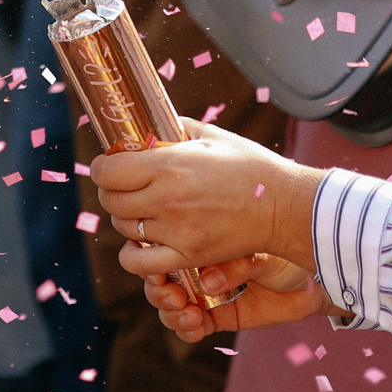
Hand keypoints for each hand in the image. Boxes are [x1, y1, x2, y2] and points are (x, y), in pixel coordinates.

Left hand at [91, 118, 326, 277]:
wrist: (287, 206)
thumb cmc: (251, 167)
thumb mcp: (211, 136)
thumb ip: (173, 129)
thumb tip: (145, 127)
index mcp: (167, 166)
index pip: (106, 171)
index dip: (104, 166)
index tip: (113, 164)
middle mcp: (166, 199)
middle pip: (110, 200)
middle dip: (113, 190)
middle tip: (129, 186)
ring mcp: (176, 231)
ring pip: (124, 227)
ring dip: (128, 218)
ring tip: (146, 210)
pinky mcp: (189, 256)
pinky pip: (140, 264)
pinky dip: (133, 256)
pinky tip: (142, 243)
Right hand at [129, 251, 329, 340]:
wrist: (314, 280)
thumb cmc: (286, 253)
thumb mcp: (260, 253)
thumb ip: (235, 266)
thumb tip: (208, 284)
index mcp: (197, 243)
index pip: (158, 251)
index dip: (149, 263)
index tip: (159, 273)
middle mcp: (194, 269)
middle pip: (156, 282)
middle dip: (158, 293)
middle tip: (176, 298)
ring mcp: (203, 295)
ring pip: (168, 307)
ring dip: (170, 314)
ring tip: (190, 314)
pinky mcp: (217, 317)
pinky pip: (190, 328)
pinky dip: (186, 331)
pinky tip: (196, 327)